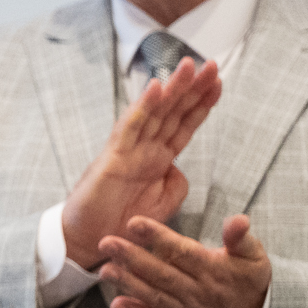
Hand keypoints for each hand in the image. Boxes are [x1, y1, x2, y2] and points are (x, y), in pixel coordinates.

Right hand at [60, 58, 220, 268]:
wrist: (89, 244)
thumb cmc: (121, 223)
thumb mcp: (162, 206)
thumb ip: (176, 184)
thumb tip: (179, 166)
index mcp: (158, 159)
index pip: (184, 125)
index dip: (201, 103)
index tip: (218, 82)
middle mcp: (144, 150)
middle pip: (173, 112)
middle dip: (193, 88)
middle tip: (211, 64)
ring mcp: (127, 151)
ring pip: (154, 113)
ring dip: (172, 89)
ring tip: (189, 67)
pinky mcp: (111, 159)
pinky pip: (129, 129)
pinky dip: (142, 108)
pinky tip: (154, 89)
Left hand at [98, 214, 270, 307]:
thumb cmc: (251, 280)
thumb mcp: (254, 255)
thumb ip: (241, 237)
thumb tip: (238, 219)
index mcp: (214, 270)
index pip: (182, 251)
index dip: (157, 237)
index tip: (134, 223)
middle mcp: (198, 291)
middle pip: (162, 274)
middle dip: (132, 258)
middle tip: (106, 243)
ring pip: (155, 296)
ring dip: (128, 284)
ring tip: (104, 270)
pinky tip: (117, 304)